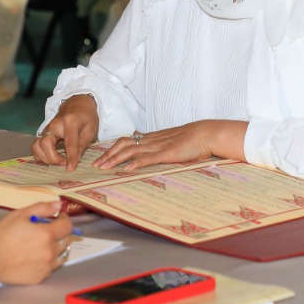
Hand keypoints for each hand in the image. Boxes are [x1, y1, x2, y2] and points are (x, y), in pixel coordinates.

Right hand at [0, 201, 72, 283]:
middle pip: (66, 240)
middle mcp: (50, 252)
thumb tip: (59, 205)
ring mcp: (46, 266)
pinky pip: (51, 266)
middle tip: (46, 229)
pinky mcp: (40, 277)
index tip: (57, 217)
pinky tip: (36, 256)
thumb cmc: (1, 236)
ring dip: (56, 246)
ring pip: (61, 254)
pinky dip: (48, 260)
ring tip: (42, 244)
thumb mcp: (18, 215)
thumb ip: (41, 208)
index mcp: (46, 234)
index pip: (67, 226)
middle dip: (60, 232)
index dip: (64, 219)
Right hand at [33, 94, 99, 170]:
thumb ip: (82, 145)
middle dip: (53, 159)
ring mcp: (46, 129)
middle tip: (65, 164)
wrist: (77, 103)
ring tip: (58, 162)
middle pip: (45, 144)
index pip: (69, 142)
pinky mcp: (43, 133)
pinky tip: (51, 159)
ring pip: (36, 146)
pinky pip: (36, 147)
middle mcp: (54, 124)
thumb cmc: (86, 116)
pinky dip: (40, 156)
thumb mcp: (90, 130)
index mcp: (70, 121)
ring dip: (45, 158)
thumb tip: (75, 161)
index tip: (70, 169)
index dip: (70, 157)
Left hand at [92, 120, 246, 170]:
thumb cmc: (194, 140)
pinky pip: (147, 158)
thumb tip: (154, 156)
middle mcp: (152, 140)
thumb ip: (163, 148)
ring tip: (104, 168)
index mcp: (153, 138)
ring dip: (115, 160)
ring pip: (131, 151)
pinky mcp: (167, 153)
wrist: (207, 133)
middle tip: (96, 166)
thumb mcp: (174, 143)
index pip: (127, 141)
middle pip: (123, 145)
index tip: (103, 158)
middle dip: (108, 155)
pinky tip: (125, 170)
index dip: (113, 149)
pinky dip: (134, 164)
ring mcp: (158, 146)